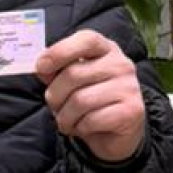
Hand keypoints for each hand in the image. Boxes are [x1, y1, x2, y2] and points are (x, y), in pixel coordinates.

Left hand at [34, 30, 145, 163]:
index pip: (86, 40)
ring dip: (65, 116)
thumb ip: (55, 70)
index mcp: (106, 49)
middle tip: (55, 106)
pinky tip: (83, 127)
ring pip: (80, 101)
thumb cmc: (89, 101)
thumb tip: (40, 66)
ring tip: (67, 120)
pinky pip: (92, 120)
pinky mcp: (131, 111)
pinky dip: (80, 128)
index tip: (41, 66)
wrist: (116, 133)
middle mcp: (121, 64)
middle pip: (73, 74)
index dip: (60, 51)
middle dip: (55, 95)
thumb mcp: (70, 81)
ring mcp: (129, 87)